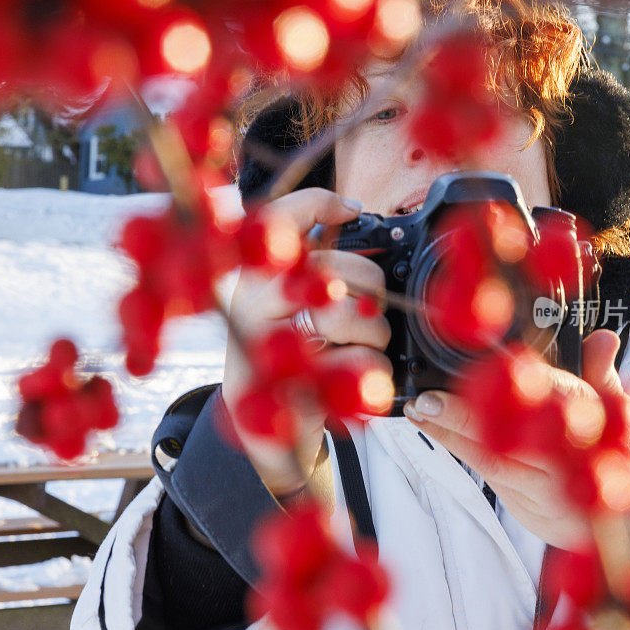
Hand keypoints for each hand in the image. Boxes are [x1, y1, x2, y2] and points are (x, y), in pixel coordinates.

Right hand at [223, 188, 391, 495]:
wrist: (262, 425)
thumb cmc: (285, 355)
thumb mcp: (286, 303)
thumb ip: (309, 261)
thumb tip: (350, 210)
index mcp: (253, 280)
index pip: (280, 220)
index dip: (320, 204)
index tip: (352, 209)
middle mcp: (254, 306)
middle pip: (336, 269)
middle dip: (372, 289)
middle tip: (370, 310)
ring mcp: (273, 348)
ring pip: (351, 316)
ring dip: (375, 334)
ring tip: (363, 346)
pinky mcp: (298, 389)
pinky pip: (360, 363)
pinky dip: (373, 371)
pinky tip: (356, 378)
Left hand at [403, 329, 629, 554]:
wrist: (619, 514)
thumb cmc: (606, 446)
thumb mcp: (617, 406)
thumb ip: (600, 370)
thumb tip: (604, 338)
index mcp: (598, 421)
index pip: (557, 400)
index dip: (520, 388)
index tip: (492, 374)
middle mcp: (571, 457)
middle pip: (516, 437)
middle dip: (469, 418)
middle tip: (430, 399)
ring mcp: (549, 486)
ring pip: (493, 458)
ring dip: (450, 433)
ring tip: (418, 409)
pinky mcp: (527, 504)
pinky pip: (486, 473)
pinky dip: (456, 448)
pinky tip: (429, 427)